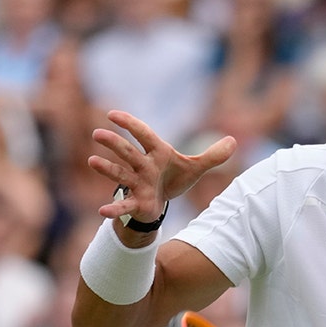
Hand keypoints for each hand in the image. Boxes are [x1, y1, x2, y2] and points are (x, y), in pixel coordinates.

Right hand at [88, 110, 236, 224]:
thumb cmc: (173, 180)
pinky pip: (125, 206)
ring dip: (107, 169)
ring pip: (121, 174)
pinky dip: (115, 209)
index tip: (113, 114)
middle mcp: (143, 166)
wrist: (163, 203)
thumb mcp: (195, 168)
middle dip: (114, 143)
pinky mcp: (137, 202)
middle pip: (128, 152)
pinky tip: (102, 212)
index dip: (130, 124)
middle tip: (98, 133)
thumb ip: (213, 156)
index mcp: (157, 153)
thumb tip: (233, 141)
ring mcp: (137, 184)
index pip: (143, 134)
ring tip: (92, 161)